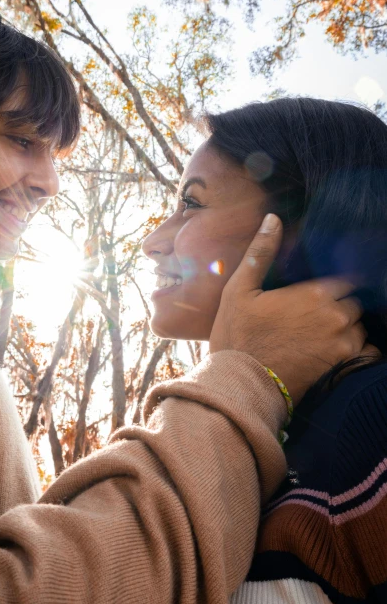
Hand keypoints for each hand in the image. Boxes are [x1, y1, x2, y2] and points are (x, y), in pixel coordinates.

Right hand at [209, 213, 378, 403]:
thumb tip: (273, 217)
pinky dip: (356, 349)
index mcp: (314, 292)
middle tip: (314, 314)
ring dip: (347, 326)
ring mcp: (342, 343)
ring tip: (321, 333)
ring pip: (359, 326)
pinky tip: (333, 351)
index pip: (346, 278)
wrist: (240, 386)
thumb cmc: (236, 336)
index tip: (319, 291)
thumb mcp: (239, 290)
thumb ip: (261, 252)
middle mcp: (336, 315)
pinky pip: (366, 351)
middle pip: (353, 302)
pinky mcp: (342, 366)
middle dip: (339, 305)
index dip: (334, 283)